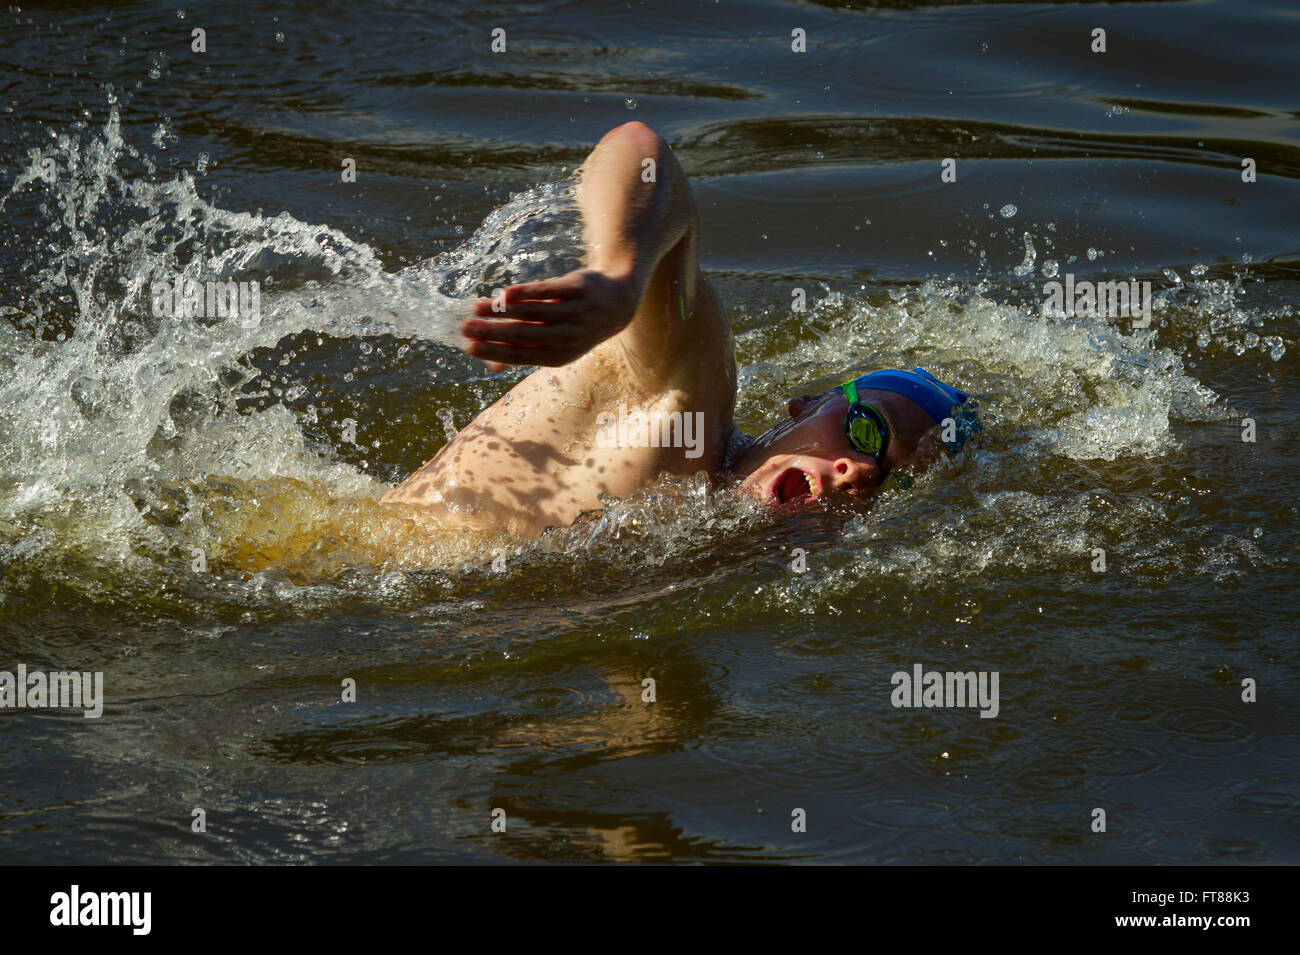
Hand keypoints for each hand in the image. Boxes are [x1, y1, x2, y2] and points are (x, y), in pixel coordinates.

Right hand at [460, 268, 638, 372]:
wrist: (617, 303)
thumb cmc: (576, 327)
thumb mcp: (555, 346)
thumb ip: (524, 353)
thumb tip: (491, 368)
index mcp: (559, 356)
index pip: (520, 355)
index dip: (493, 351)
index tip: (467, 347)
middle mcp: (568, 337)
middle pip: (522, 334)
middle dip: (490, 332)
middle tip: (464, 328)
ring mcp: (575, 313)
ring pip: (532, 312)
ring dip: (500, 310)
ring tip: (476, 307)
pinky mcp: (579, 289)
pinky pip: (547, 291)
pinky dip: (524, 292)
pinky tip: (503, 293)